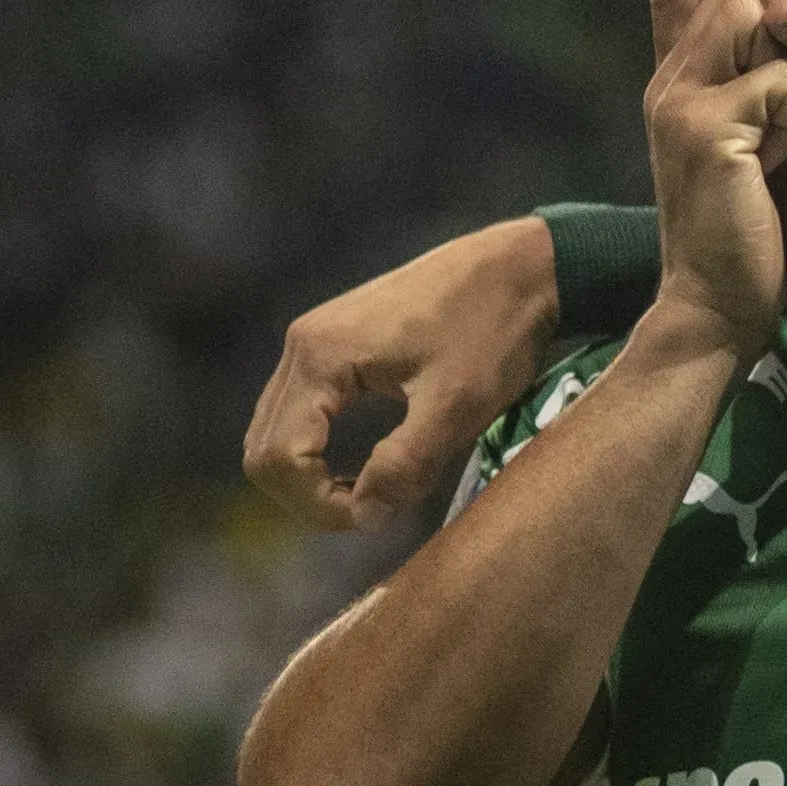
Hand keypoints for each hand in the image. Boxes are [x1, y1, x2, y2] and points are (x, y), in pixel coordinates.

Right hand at [244, 218, 560, 530]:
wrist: (521, 267)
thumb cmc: (494, 331)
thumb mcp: (457, 406)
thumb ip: (406, 465)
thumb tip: (365, 516)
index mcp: (321, 356)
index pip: (279, 457)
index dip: (319, 505)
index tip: (376, 518)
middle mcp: (302, 343)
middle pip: (264, 448)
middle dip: (308, 496)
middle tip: (370, 513)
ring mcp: (314, 338)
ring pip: (277, 430)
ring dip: (310, 475)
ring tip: (370, 493)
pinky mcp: (333, 341)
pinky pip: (300, 411)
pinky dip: (317, 449)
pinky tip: (363, 464)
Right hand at [642, 0, 786, 352]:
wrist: (713, 301)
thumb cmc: (746, 230)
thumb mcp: (753, 141)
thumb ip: (761, 82)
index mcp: (676, 82)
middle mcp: (667, 81)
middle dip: (781, 39)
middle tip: (781, 125)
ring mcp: (678, 101)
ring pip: (761, 30)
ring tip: (774, 154)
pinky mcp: (706, 126)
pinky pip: (782, 88)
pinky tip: (771, 172)